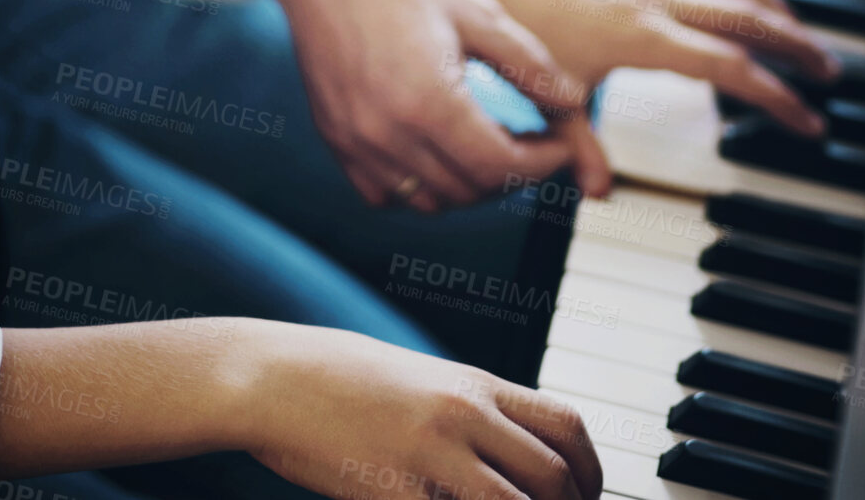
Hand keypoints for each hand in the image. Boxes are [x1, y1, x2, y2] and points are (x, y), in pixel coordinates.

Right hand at [243, 325, 601, 499]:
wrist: (274, 377)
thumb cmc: (342, 379)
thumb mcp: (422, 379)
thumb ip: (470, 410)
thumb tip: (512, 448)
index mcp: (474, 384)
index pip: (565, 425)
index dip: (590, 471)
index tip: (586, 498)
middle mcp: (464, 413)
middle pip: (553, 475)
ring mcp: (431, 452)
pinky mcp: (394, 489)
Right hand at [275, 0, 609, 210]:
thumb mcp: (477, 10)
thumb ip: (529, 64)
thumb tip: (574, 104)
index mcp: (428, 102)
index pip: (499, 166)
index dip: (542, 162)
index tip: (562, 144)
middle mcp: (386, 134)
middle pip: (466, 190)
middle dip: (511, 173)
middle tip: (535, 141)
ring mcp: (353, 140)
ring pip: (426, 200)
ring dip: (468, 184)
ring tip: (492, 145)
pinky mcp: (332, 136)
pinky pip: (383, 191)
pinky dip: (418, 184)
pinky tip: (438, 147)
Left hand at [447, 0, 840, 135]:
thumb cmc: (512, 24)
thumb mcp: (548, 94)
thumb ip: (576, 145)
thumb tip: (599, 193)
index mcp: (642, 34)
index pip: (730, 68)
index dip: (776, 97)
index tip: (808, 122)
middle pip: (747, 16)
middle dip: (795, 43)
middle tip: (829, 71)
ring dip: (773, 3)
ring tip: (801, 32)